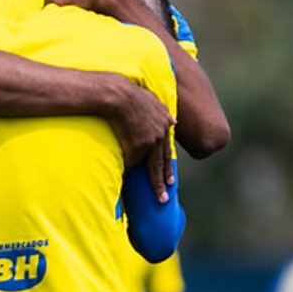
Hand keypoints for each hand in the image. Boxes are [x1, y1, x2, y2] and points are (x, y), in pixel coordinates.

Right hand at [108, 82, 173, 198]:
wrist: (118, 95)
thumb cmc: (128, 93)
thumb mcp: (151, 99)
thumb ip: (163, 111)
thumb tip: (174, 121)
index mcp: (163, 122)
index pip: (167, 148)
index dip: (168, 163)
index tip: (171, 176)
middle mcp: (160, 133)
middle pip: (164, 162)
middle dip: (166, 180)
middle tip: (167, 195)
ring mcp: (150, 141)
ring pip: (153, 168)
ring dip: (156, 185)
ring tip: (160, 198)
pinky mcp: (137, 145)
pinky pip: (132, 162)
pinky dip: (129, 170)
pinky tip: (128, 180)